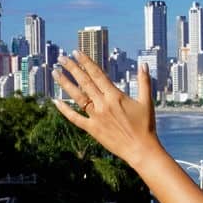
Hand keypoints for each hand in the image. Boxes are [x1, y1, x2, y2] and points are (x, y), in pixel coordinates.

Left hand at [53, 54, 161, 168]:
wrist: (141, 149)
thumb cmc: (146, 126)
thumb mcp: (147, 102)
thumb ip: (144, 82)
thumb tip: (143, 65)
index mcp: (115, 96)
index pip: (97, 74)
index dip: (86, 62)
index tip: (77, 53)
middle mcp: (103, 104)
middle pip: (84, 82)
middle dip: (72, 68)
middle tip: (61, 58)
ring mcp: (96, 117)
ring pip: (77, 97)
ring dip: (65, 84)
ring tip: (55, 73)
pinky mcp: (92, 129)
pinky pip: (75, 118)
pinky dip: (65, 110)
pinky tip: (56, 101)